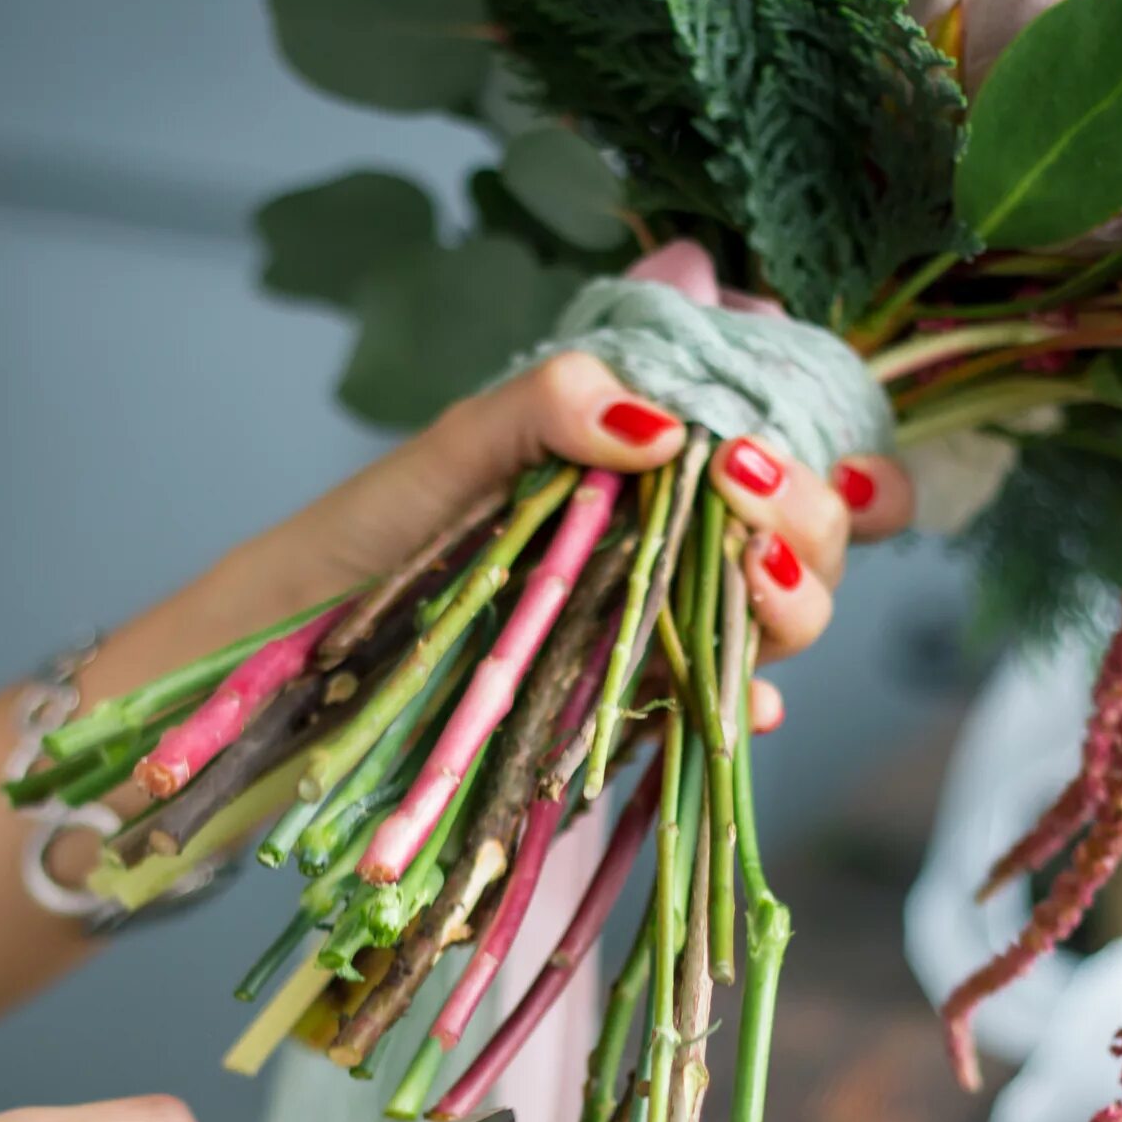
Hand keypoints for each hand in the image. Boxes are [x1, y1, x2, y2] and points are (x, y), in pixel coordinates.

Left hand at [223, 352, 913, 662]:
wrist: (292, 648)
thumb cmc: (372, 535)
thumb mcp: (456, 447)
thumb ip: (552, 407)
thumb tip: (666, 423)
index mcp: (645, 471)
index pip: (779, 456)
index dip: (830, 460)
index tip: (813, 458)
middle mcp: (669, 550)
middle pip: (806, 538)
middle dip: (811, 517)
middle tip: (748, 493)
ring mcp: (656, 634)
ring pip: (779, 622)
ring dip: (794, 600)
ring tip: (754, 575)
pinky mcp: (627, 715)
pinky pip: (713, 715)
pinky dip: (743, 707)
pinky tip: (741, 704)